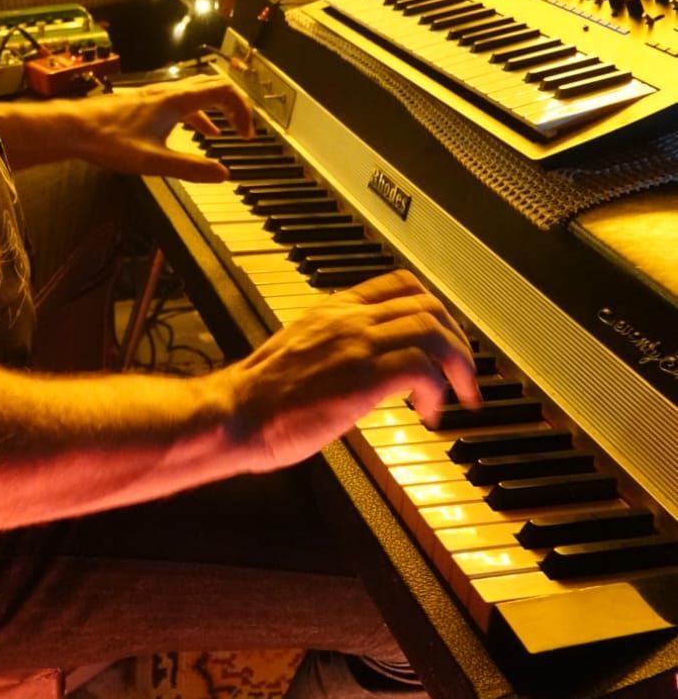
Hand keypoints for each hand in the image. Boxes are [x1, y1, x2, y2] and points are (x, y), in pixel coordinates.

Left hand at [72, 75, 253, 180]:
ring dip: (214, 110)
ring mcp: (154, 95)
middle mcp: (168, 91)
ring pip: (196, 93)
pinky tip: (188, 133)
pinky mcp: (143, 102)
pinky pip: (179, 102)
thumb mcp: (154, 162)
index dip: (243, 111)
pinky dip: (193, 114)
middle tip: (243, 129)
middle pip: (213, 86)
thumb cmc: (108, 140)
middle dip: (234, 106)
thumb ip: (191, 168)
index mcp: (176, 100)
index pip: (224, 92)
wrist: (73, 128)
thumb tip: (222, 174)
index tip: (247, 134)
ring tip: (223, 133)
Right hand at [224, 270, 478, 469]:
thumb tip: (363, 368)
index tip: (445, 339)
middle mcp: (349, 319)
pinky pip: (422, 368)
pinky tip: (428, 412)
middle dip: (457, 339)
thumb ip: (335, 349)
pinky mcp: (362, 376)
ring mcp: (356, 344)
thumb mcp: (300, 353)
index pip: (399, 284)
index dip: (434, 308)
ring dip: (457, 364)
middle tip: (463, 374)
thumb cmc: (258, 398)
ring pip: (432, 330)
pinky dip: (437, 389)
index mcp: (334, 310)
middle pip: (427, 304)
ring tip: (458, 395)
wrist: (234, 414)